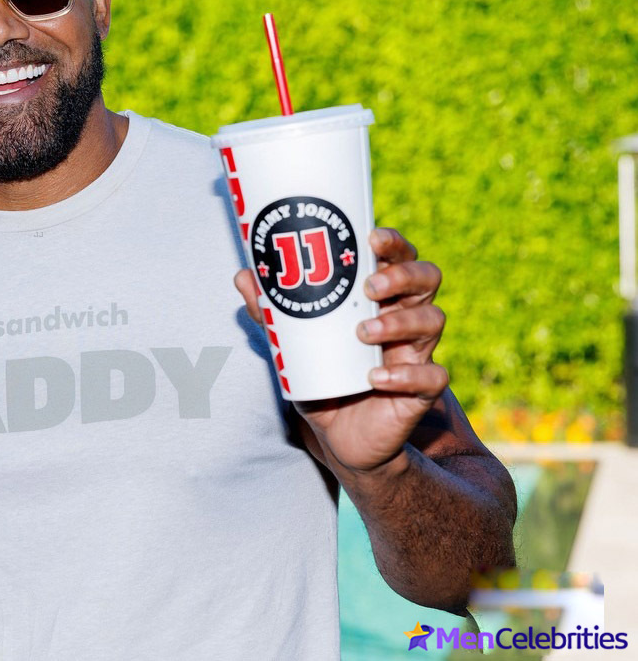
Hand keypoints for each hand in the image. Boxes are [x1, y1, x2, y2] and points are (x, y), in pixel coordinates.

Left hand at [235, 227, 447, 476]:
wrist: (339, 437)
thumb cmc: (321, 376)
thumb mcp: (291, 344)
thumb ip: (270, 312)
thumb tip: (243, 275)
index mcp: (381, 298)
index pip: (400, 257)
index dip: (394, 243)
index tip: (371, 238)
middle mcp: (405, 318)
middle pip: (427, 278)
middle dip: (402, 275)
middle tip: (369, 287)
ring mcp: (416, 353)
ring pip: (433, 320)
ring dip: (400, 321)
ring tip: (363, 332)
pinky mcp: (420, 392)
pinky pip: (432, 377)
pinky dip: (406, 375)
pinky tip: (375, 378)